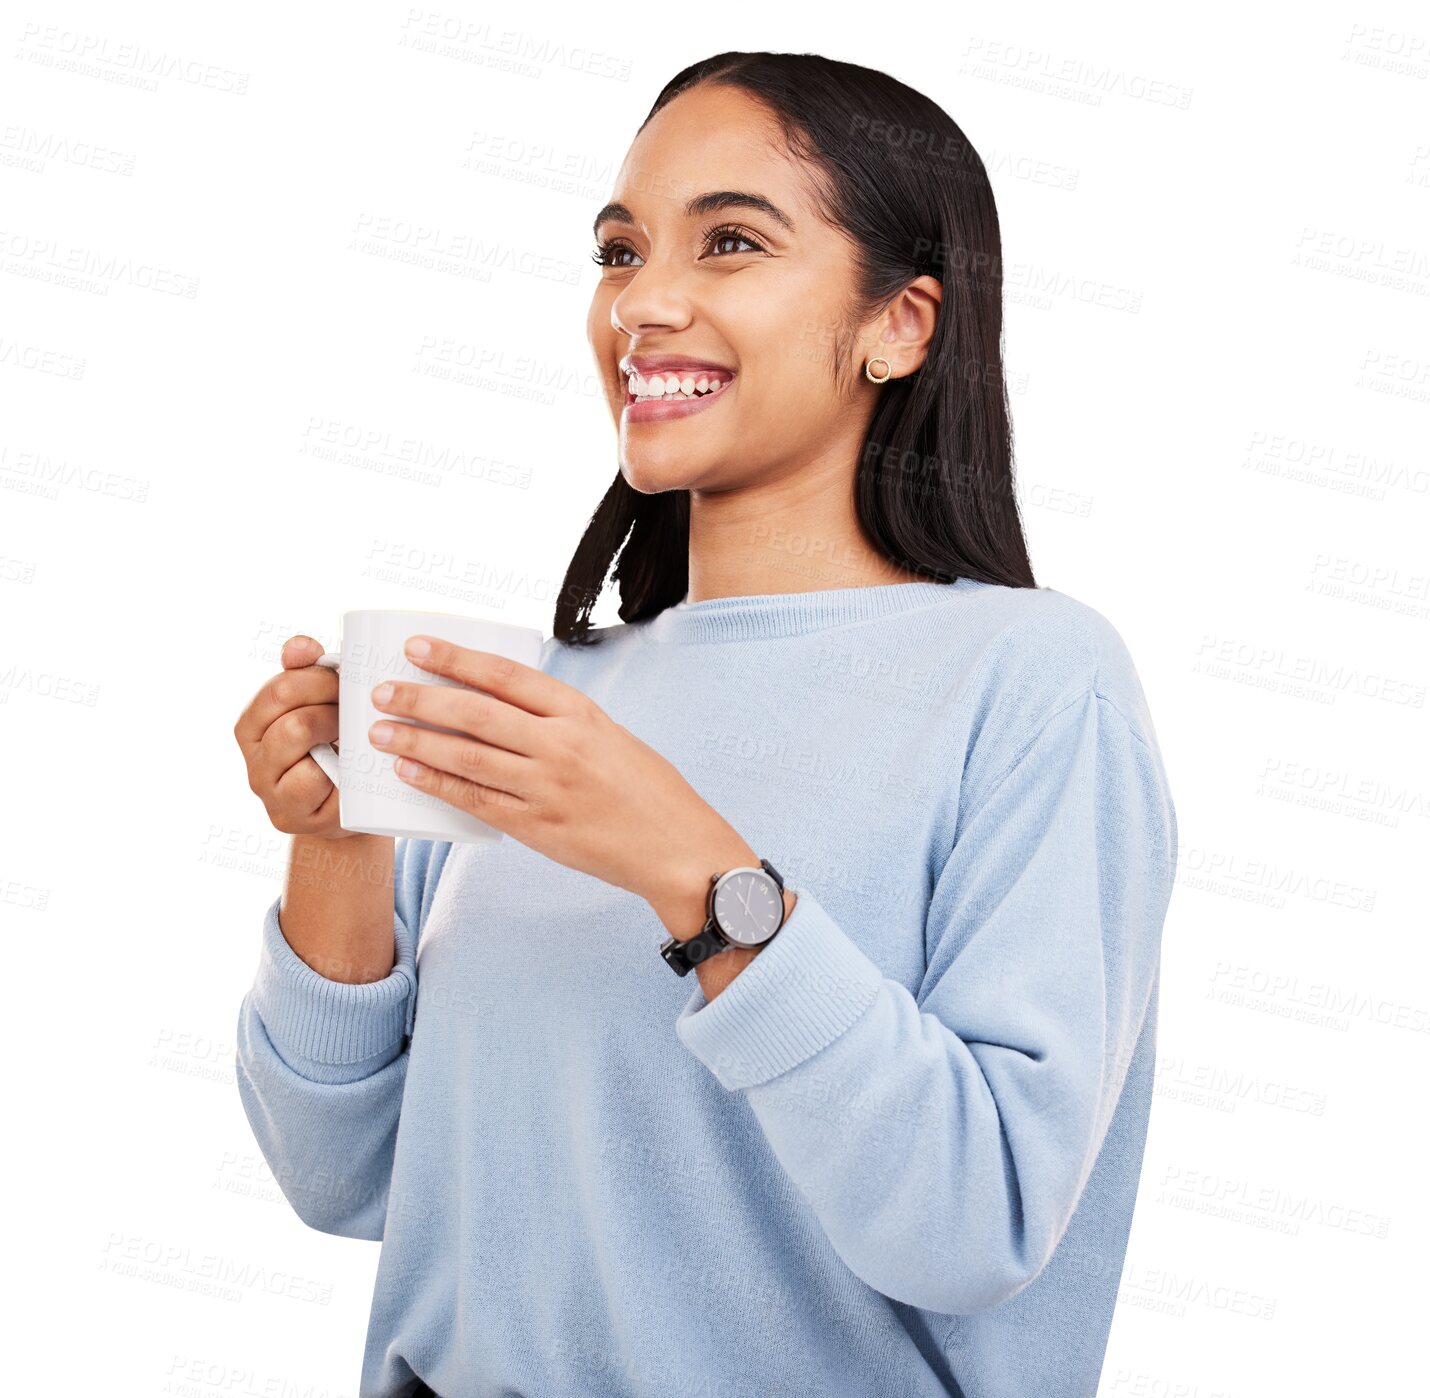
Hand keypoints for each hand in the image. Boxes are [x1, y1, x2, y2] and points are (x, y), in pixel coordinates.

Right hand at [234, 634, 372, 839]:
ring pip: (298, 743)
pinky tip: (354, 767)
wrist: (351, 810)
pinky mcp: (289, 816)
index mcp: (253, 723)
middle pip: (293, 718)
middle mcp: (253, 757)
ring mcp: (269, 790)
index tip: (348, 679)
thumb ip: (306, 673)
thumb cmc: (337, 748)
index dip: (321, 679)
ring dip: (336, 734)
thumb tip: (302, 645)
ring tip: (358, 734)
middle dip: (333, 707)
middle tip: (360, 708)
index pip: (281, 688)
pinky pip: (315, 781)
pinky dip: (338, 771)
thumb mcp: (320, 707)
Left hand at [367, 635, 755, 914]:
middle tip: (381, 690)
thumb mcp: (610, 736)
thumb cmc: (648, 791)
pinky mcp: (537, 828)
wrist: (678, 850)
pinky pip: (474, 801)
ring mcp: (546, 788)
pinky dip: (437, 784)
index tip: (417, 646)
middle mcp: (560, 746)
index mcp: (580, 713)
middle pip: (475, 713)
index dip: (456, 658)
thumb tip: (499, 706)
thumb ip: (559, 721)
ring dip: (416, 741)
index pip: (505, 675)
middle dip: (421, 698)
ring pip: (466, 757)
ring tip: (379, 730)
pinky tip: (409, 771)